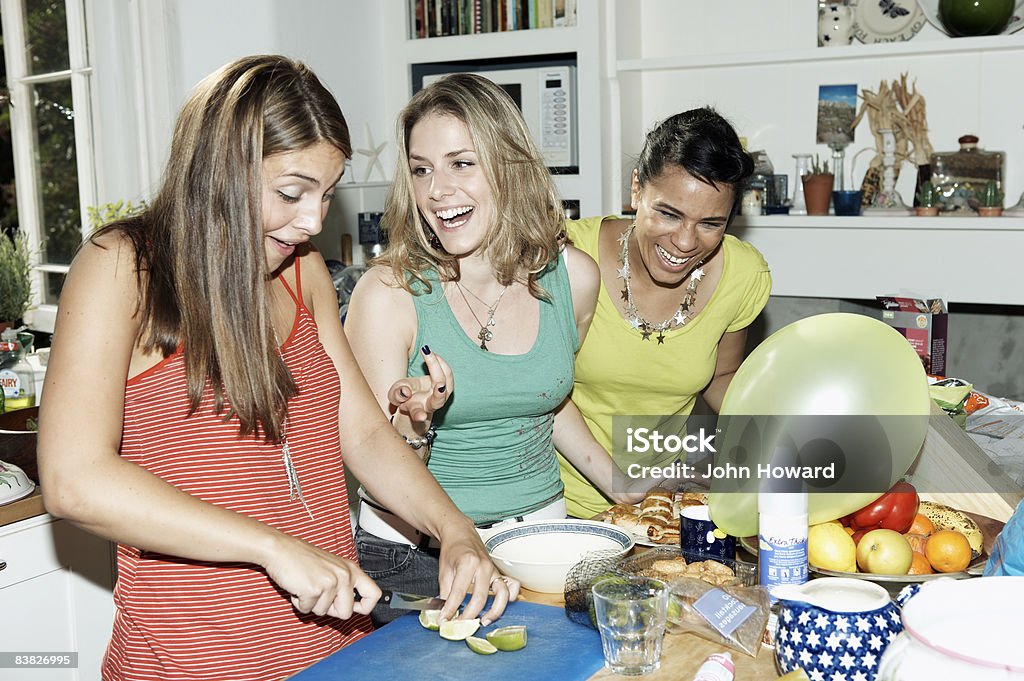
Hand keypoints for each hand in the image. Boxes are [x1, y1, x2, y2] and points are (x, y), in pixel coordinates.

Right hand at [262, 533, 380, 619]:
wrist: (280, 549)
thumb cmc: (302, 559)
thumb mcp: (330, 568)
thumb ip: (343, 585)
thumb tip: (350, 609)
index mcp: (350, 569)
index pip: (373, 594)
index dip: (365, 607)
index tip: (354, 609)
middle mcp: (344, 575)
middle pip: (346, 612)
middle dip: (330, 610)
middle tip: (317, 594)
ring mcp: (331, 582)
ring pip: (324, 613)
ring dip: (311, 604)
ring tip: (305, 584)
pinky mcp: (314, 589)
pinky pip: (307, 610)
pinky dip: (299, 603)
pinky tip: (297, 586)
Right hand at [387, 346, 453, 426]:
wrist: (415, 395)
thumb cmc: (404, 396)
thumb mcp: (395, 395)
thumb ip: (398, 394)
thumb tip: (406, 392)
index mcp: (417, 409)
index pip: (417, 413)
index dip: (418, 415)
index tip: (420, 416)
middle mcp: (432, 405)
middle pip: (438, 400)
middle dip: (439, 391)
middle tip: (436, 380)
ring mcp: (442, 396)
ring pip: (447, 384)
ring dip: (440, 368)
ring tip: (429, 353)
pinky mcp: (447, 386)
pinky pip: (447, 373)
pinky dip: (440, 362)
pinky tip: (431, 353)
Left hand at [435, 520, 518, 625]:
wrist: (461, 533)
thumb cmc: (452, 550)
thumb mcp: (444, 571)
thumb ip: (445, 593)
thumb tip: (445, 612)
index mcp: (467, 563)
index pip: (458, 593)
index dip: (450, 610)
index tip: (444, 620)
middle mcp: (483, 566)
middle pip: (480, 597)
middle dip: (470, 615)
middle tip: (460, 625)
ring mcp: (494, 569)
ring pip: (502, 594)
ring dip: (495, 611)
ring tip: (484, 621)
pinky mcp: (499, 573)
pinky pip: (510, 587)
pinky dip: (509, 599)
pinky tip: (499, 607)